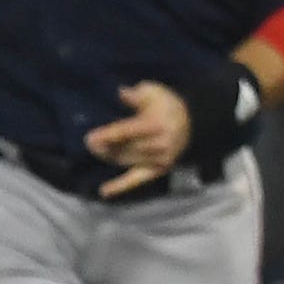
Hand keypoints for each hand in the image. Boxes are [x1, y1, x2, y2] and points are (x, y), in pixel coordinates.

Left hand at [85, 81, 193, 195]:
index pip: (126, 132)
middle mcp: (157, 145)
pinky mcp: (159, 170)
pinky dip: (120, 186)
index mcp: (155, 125)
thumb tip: (122, 93)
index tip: (90, 137)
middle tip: (89, 144)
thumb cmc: (168, 105)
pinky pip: (137, 180)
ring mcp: (159, 160)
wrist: (193, 122)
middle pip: (125, 148)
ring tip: (97, 153)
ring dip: (110, 158)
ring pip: (127, 161)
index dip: (106, 136)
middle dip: (105, 147)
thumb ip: (137, 94)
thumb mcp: (154, 92)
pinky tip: (104, 191)